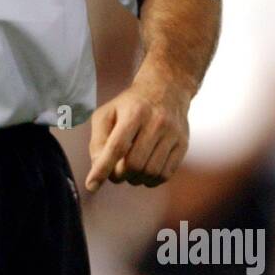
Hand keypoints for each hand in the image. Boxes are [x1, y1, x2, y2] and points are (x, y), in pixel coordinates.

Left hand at [85, 70, 190, 193]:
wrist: (167, 88)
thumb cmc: (130, 105)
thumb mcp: (107, 113)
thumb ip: (98, 140)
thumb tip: (98, 167)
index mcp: (134, 112)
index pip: (116, 147)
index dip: (103, 168)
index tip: (91, 185)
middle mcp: (156, 122)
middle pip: (134, 163)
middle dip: (119, 175)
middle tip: (115, 171)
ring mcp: (172, 134)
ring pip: (150, 172)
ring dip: (135, 179)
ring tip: (130, 169)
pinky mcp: (183, 144)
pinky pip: (165, 175)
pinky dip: (150, 180)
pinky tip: (144, 171)